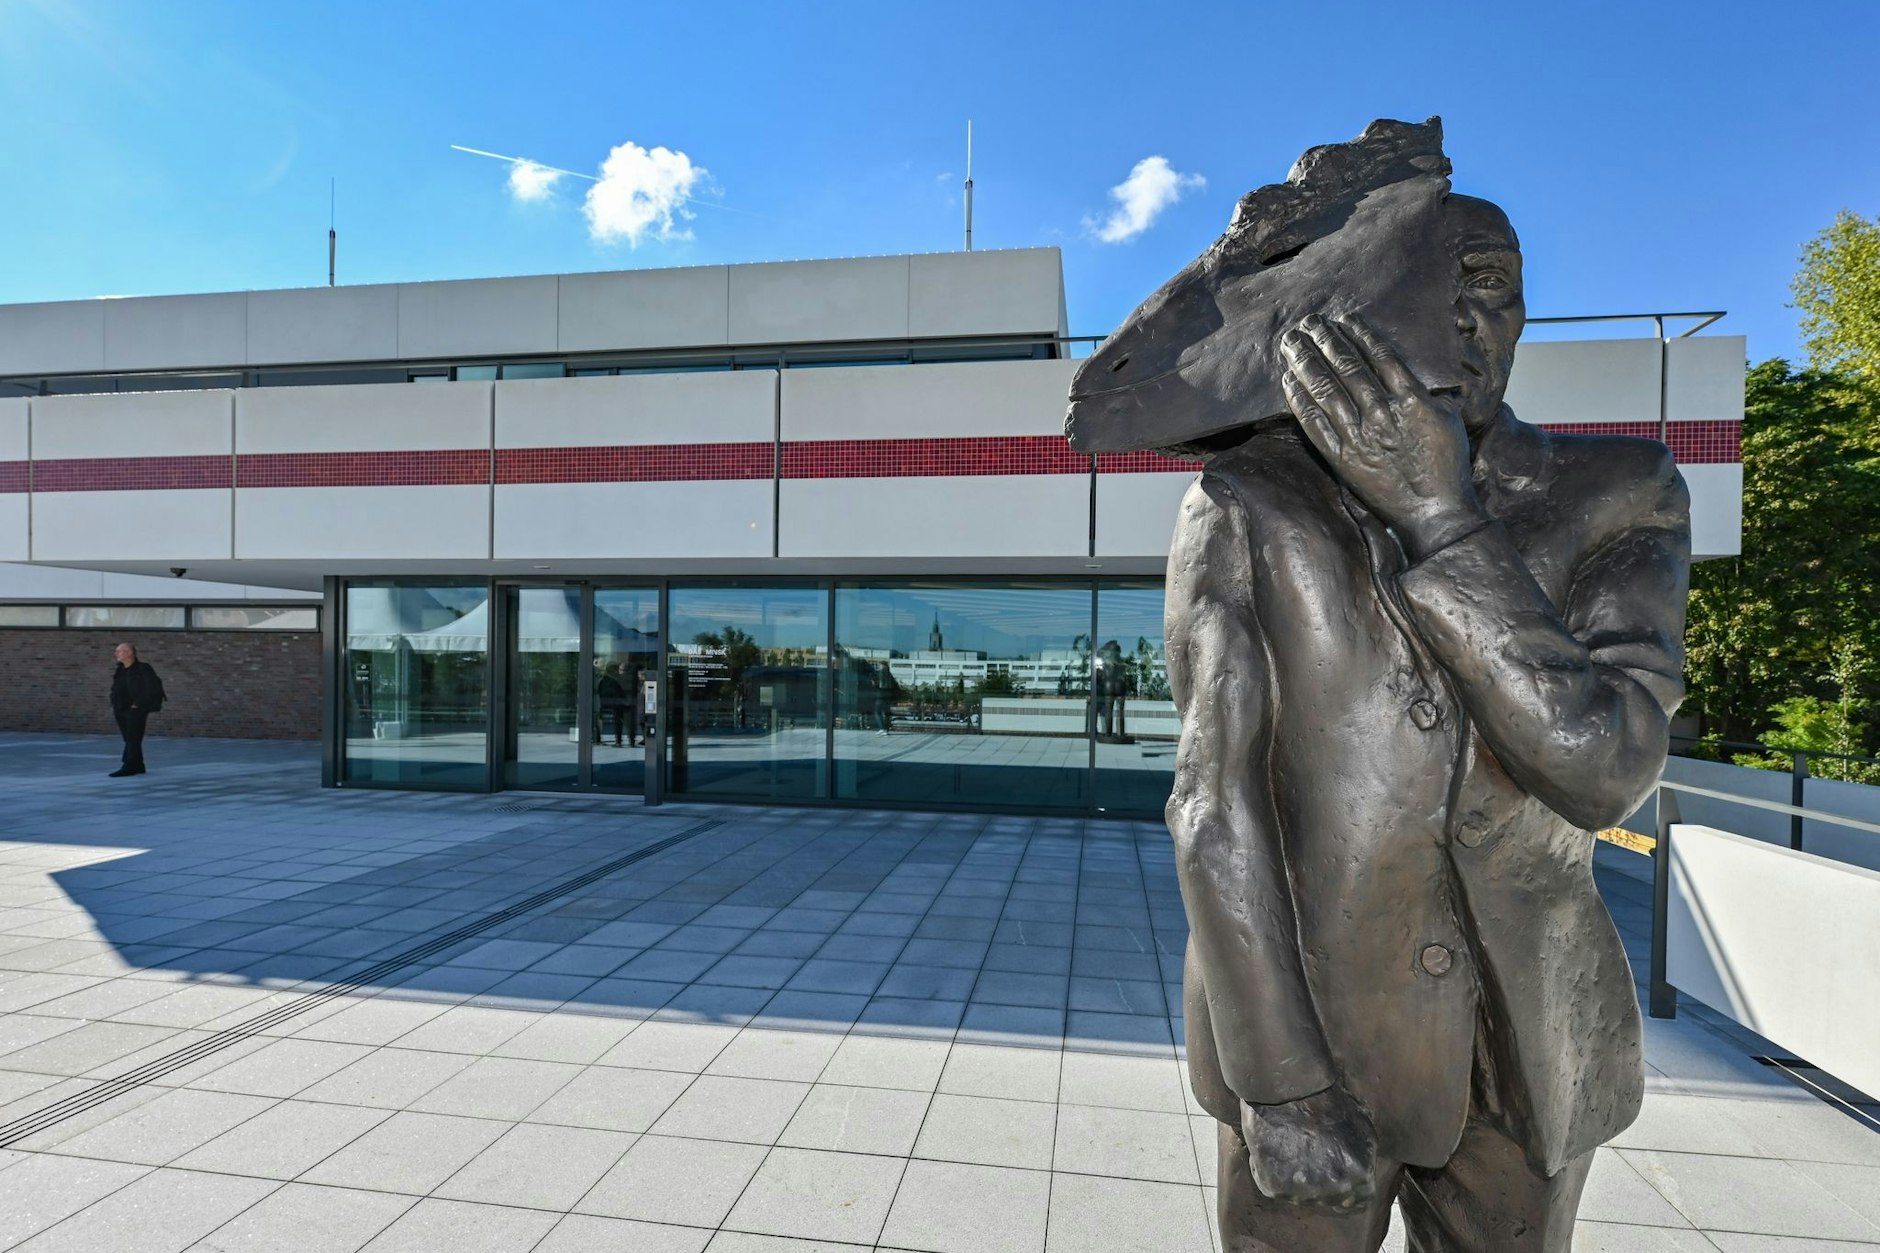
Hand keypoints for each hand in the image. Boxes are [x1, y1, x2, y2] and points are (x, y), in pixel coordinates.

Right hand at [1240, 1085, 1377, 1210]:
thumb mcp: (1364, 1128)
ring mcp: (1304, 1193)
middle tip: (1308, 1159)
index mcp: (1360, 1178)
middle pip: (1327, 1202)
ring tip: (1290, 1149)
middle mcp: (1335, 1191)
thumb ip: (1365, 1158)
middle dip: (1320, 1184)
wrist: (1290, 1087)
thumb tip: (1361, 1172)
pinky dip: (1270, 1172)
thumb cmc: (1327, 1101)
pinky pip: (1273, 1187)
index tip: (1331, 1175)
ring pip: (1299, 1197)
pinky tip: (1273, 1149)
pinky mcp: (1275, 1187)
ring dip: (1295, 1179)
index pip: (1356, 1204)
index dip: (1344, 1191)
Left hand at [1280, 313, 1485, 558]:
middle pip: (1347, 367)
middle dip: (1325, 340)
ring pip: (1326, 389)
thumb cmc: (1446, 466)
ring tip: (1291, 342)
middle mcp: (1381, 413)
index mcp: (1411, 399)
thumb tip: (1410, 373)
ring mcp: (1359, 436)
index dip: (1359, 335)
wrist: (1434, 511)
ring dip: (1306, 362)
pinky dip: (1300, 400)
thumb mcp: (1449, 418)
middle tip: (1308, 321)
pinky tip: (1288, 381)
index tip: (1343, 319)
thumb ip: (1427, 392)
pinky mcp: (1342, 458)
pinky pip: (1314, 424)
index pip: (1380, 356)